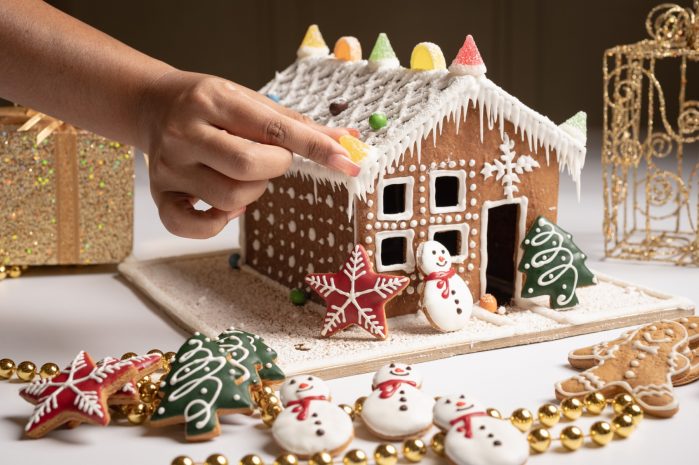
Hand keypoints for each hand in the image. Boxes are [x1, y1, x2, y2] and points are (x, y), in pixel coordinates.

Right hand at [138, 70, 358, 238]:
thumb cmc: (209, 104)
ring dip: (253, 193)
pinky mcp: (159, 193)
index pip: (273, 129)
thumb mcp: (249, 100)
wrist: (152, 105)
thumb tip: (347, 140)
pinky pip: (190, 226)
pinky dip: (216, 224)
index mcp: (214, 101)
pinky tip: (224, 206)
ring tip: (245, 176)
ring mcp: (169, 166)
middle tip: (271, 158)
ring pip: (229, 198)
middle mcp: (186, 133)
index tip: (346, 161)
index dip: (315, 147)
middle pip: (248, 166)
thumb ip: (296, 124)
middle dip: (275, 167)